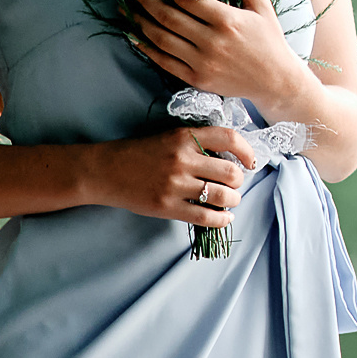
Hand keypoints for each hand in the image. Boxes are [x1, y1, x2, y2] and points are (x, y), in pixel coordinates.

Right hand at [90, 125, 257, 226]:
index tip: (251, 162)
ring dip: (233, 201)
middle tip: (235, 185)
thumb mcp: (170, 138)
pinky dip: (221, 220)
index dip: (247, 151)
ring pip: (222, 196)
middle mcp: (183, 159)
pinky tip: (224, 218)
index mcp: (185, 137)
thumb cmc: (140, 153)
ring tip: (230, 201)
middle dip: (239, 182)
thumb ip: (198, 145)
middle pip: (231, 173)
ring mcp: (175, 184)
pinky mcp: (167, 206)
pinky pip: (205, 217)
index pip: (229, 138)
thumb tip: (232, 161)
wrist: (106, 170)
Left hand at [124, 0, 304, 109]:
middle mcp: (212, 41)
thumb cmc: (270, 41)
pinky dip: (146, 48)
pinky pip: (165, 62)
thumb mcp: (262, 6)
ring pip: (162, 39)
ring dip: (140, 22)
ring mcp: (202, 62)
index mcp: (227, 19)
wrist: (277, 82)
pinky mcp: (197, 79)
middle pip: (168, 16)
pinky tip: (134, 36)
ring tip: (125, 8)